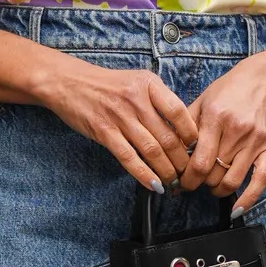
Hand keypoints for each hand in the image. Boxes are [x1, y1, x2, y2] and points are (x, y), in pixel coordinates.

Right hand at [41, 57, 196, 191]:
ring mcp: (120, 117)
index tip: (196, 147)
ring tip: (174, 182)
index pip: (179, 112)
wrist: (69, 82)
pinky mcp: (105, 132)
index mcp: (149, 84)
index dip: (192, 134)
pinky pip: (129, 158)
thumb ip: (158, 100)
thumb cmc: (106, 84)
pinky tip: (154, 185)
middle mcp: (136, 100)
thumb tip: (183, 127)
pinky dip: (144, 175)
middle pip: (168, 136)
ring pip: (152, 151)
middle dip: (181, 160)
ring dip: (166, 171)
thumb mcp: (137, 81)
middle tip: (188, 173)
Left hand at [180, 53, 265, 214]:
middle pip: (213, 174)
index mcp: (215, 118)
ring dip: (217, 190)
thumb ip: (184, 127)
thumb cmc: (228, 91)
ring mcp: (256, 141)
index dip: (186, 179)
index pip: (198, 163)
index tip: (180, 183)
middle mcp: (237, 131)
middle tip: (194, 183)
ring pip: (232, 181)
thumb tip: (167, 155)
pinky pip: (261, 180)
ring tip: (212, 186)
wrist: (263, 80)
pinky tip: (236, 209)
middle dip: (199, 184)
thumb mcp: (201, 101)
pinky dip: (248, 199)